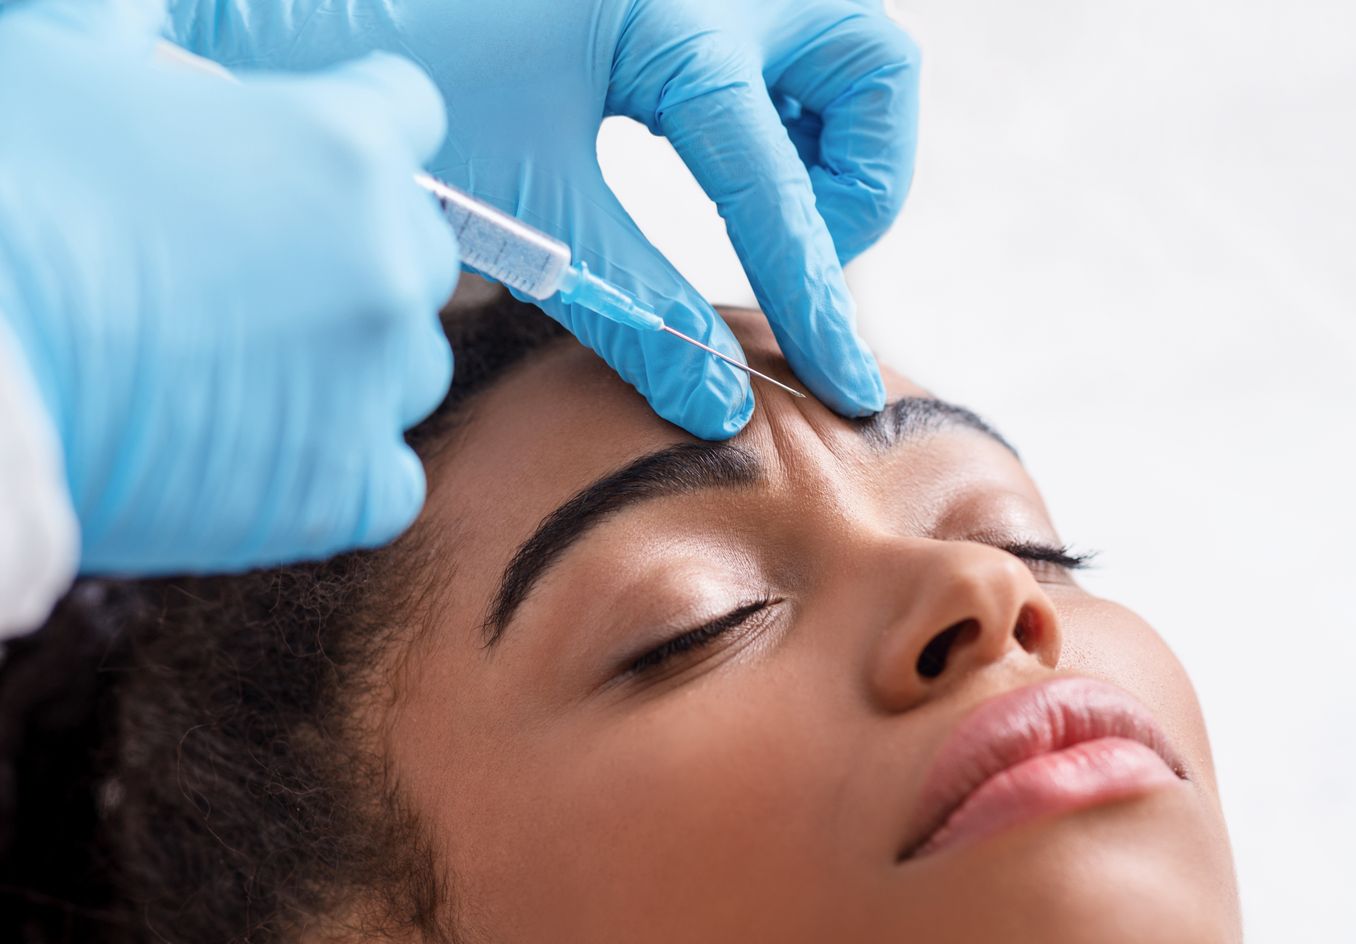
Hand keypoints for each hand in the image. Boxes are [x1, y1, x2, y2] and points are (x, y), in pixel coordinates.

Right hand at [0, 0, 458, 573]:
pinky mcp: (343, 490)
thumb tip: (142, 19)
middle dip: (350, 249)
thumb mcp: (56, 63)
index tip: (301, 155)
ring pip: (407, 365)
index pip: (405, 114)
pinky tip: (263, 445)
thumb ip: (129, 28)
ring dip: (348, 358)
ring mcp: (374, 385)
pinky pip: (385, 478)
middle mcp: (387, 265)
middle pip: (416, 248)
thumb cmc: (0, 203)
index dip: (349, 126)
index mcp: (341, 147)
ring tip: (239, 360)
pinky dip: (336, 465)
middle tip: (246, 269)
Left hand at [166, 0, 920, 438]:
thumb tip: (719, 404)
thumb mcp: (526, 207)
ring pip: (842, 45)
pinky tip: (712, 152)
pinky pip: (778, 32)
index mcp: (670, 19)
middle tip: (797, 242)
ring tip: (762, 201)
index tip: (845, 386)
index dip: (815, 300)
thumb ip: (634, 307)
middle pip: (872, 67)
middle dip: (863, 175)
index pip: (778, 188)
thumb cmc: (394, 78)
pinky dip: (779, 100)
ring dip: (830, 134)